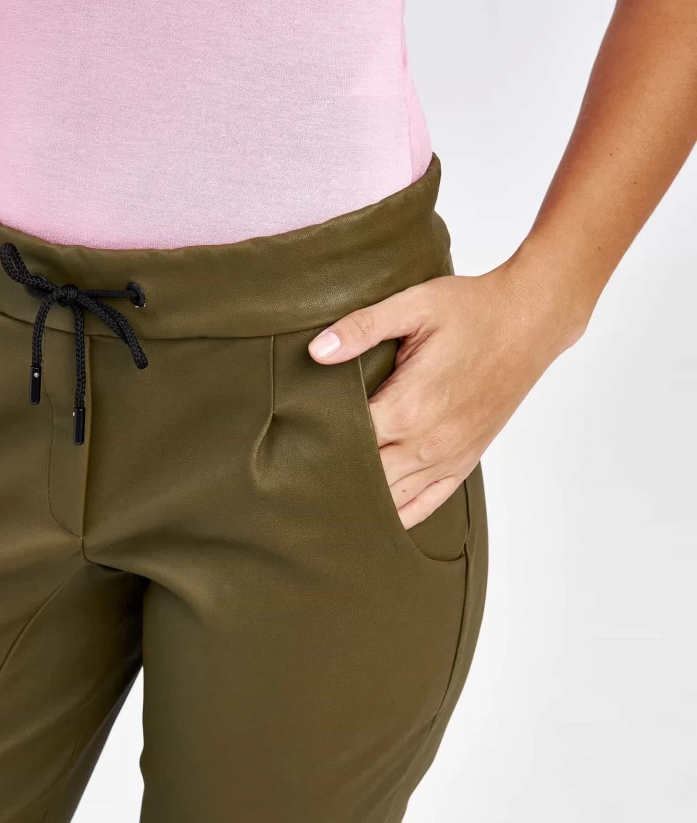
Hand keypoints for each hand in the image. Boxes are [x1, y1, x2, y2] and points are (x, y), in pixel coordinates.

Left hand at [308, 255, 589, 528]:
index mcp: (409, 406)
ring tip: (323, 500)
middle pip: (364, 478)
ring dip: (360, 500)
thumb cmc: (474, 310)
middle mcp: (428, 442)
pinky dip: (398, 514)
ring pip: (391, 500)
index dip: (315, 444)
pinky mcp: (464, 462)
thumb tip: (317, 351)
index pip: (346, 443)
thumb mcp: (415, 305)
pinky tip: (374, 516)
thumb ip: (362, 328)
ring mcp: (448, 457)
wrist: (531, 320)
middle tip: (295, 478)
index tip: (290, 443)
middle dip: (331, 477)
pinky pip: (426, 504)